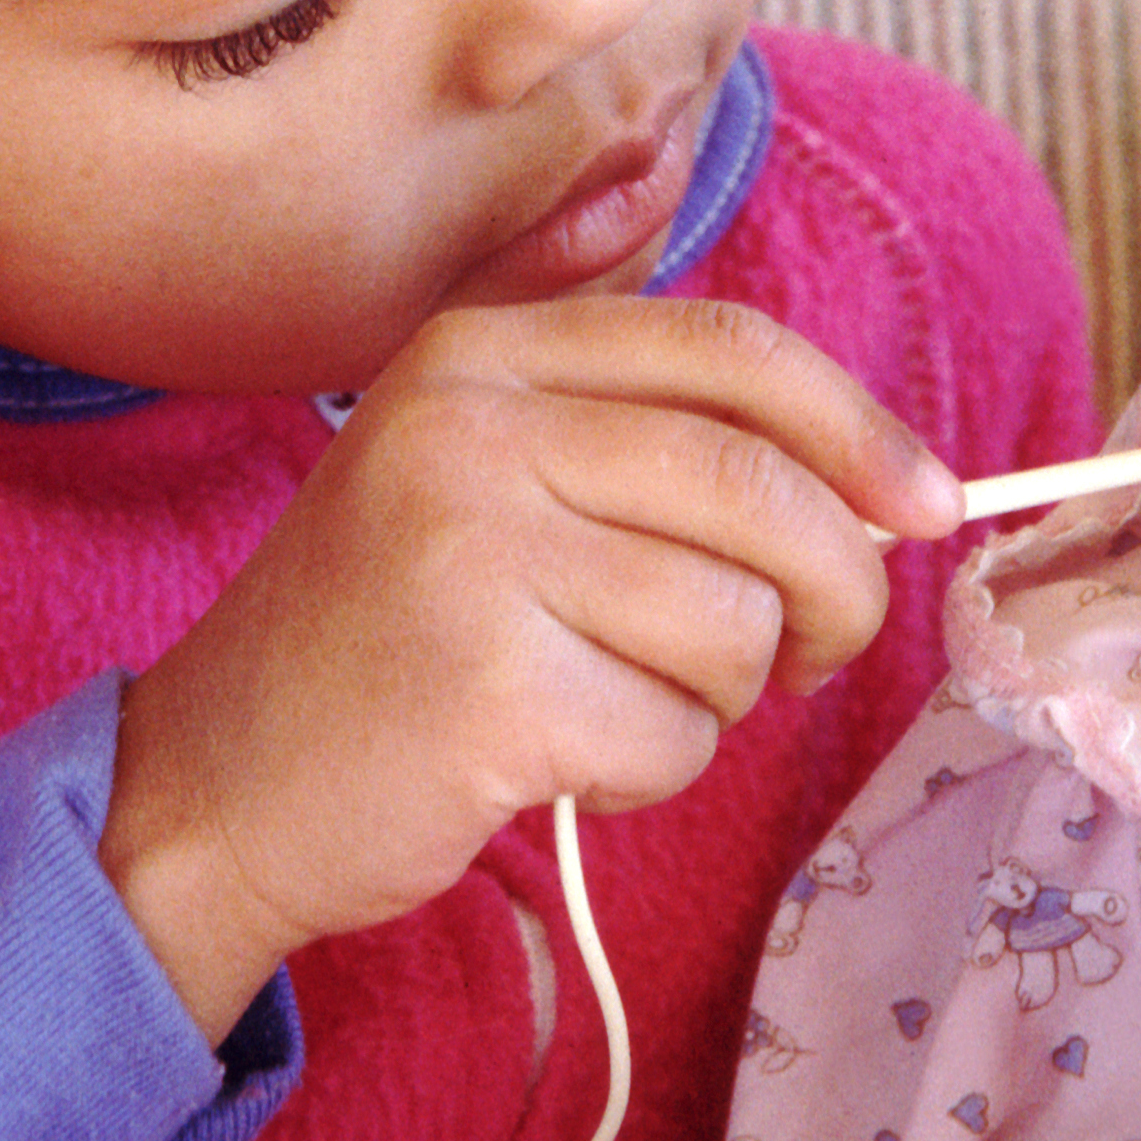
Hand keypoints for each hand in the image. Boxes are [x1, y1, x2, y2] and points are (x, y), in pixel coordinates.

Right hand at [102, 296, 958, 1038]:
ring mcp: (469, 554)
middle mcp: (469, 429)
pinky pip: (674, 737)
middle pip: (763, 489)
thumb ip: (632, 424)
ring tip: (613, 701)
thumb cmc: (383, 641)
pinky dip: (650, 774)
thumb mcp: (475, 471)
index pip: (731, 353)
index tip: (931, 505)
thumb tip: (855, 436)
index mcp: (480, 355)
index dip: (859, 428)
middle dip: (836, 589)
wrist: (209, 787)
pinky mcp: (483, 690)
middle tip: (809, 655)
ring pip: (733, 624)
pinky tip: (558, 764)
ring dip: (715, 697)